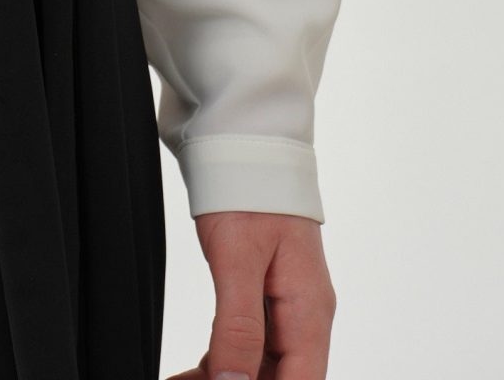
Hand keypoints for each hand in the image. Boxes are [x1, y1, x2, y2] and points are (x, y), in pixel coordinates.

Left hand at [167, 209, 335, 379]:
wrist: (246, 147)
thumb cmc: (249, 192)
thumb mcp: (238, 259)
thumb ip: (239, 325)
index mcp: (308, 312)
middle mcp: (304, 317)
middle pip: (280, 377)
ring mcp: (285, 308)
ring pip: (261, 366)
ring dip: (225, 377)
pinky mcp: (264, 297)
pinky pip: (249, 344)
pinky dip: (223, 361)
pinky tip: (194, 371)